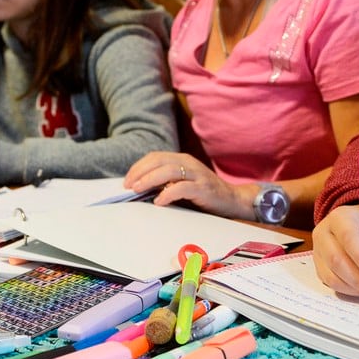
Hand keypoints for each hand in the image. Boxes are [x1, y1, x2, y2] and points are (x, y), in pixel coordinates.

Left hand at [124, 151, 253, 219]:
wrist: (232, 200)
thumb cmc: (203, 194)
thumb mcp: (182, 184)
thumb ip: (165, 183)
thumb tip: (138, 189)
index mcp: (181, 159)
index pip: (155, 157)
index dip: (138, 167)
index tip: (126, 181)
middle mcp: (189, 163)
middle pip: (159, 161)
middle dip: (140, 172)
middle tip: (128, 186)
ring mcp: (197, 175)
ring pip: (169, 171)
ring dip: (150, 180)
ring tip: (137, 190)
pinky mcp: (204, 188)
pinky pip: (183, 188)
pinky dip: (168, 193)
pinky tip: (159, 201)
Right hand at [312, 205, 358, 299]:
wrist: (357, 226)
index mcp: (341, 217)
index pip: (349, 237)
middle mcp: (324, 232)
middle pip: (336, 259)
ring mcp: (318, 249)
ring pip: (331, 274)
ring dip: (354, 287)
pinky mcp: (318, 265)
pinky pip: (330, 282)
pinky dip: (347, 290)